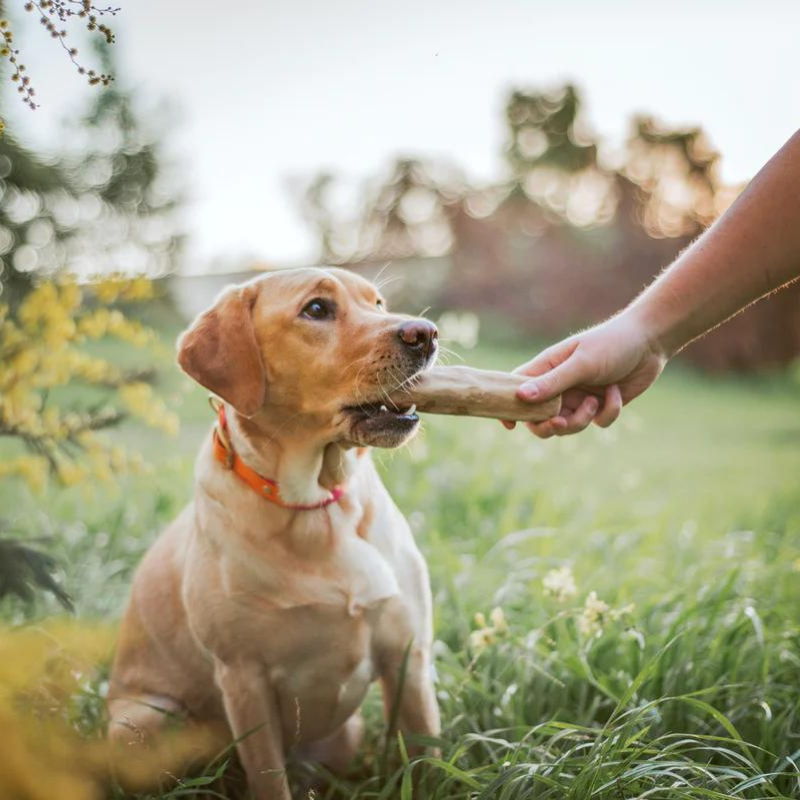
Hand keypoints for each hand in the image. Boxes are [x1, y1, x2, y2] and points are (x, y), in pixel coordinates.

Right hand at [506, 311, 667, 437]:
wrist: (651, 342)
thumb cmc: (611, 344)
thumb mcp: (581, 363)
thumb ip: (552, 382)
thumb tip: (521, 397)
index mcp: (546, 369)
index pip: (516, 389)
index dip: (509, 408)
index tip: (509, 425)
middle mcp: (559, 386)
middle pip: (538, 418)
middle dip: (548, 426)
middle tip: (559, 423)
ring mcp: (579, 398)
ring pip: (567, 426)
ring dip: (581, 419)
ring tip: (596, 401)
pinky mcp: (600, 406)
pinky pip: (596, 423)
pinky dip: (607, 412)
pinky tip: (616, 393)